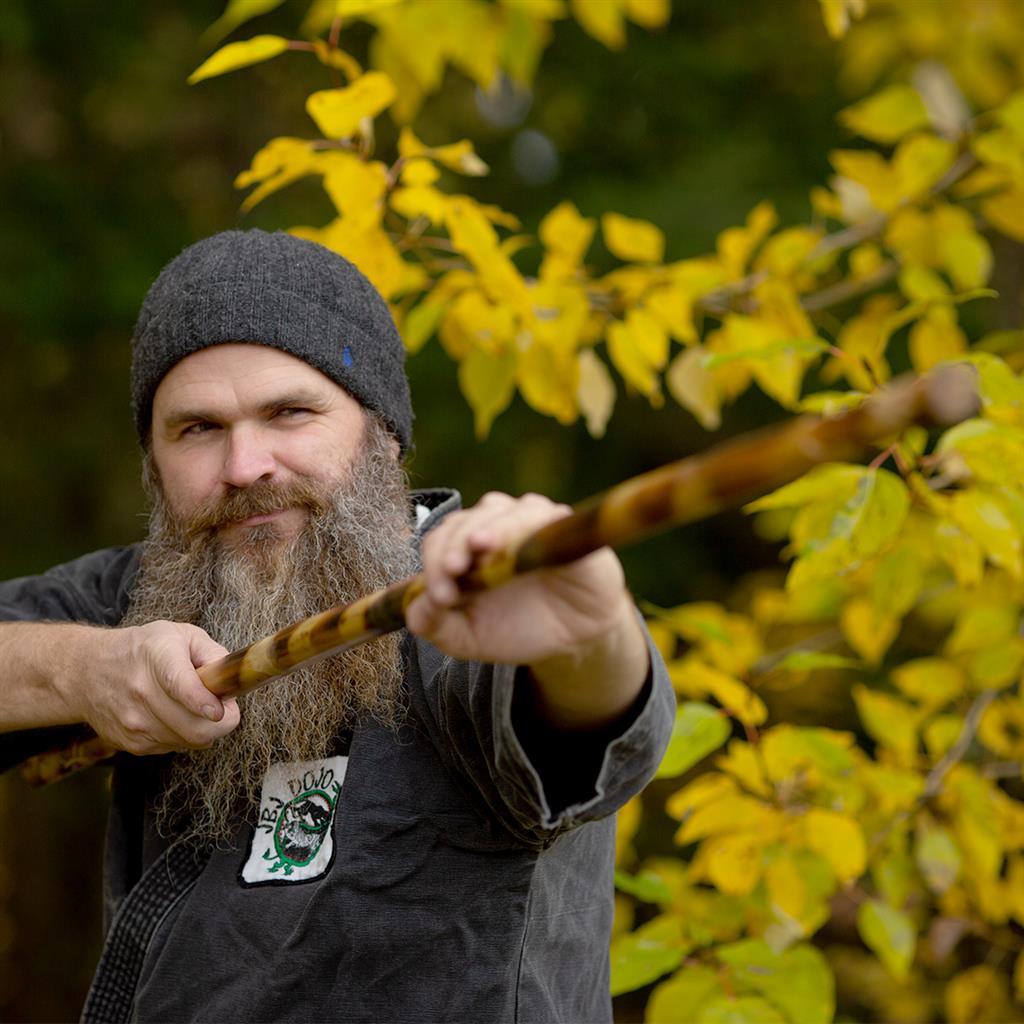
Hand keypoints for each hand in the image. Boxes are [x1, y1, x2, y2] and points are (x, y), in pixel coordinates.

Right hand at [67, 620, 239, 754]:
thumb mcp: (181, 635)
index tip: (220, 710)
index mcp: (157, 657)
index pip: (180, 686)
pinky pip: (174, 748)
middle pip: (194, 728)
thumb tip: (232, 679)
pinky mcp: (130, 743)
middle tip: (223, 707)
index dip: (204, 702)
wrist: (87, 671)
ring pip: (189, 741)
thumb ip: (213, 654)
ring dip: (203, 728)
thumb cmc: (143, 649)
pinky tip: (174, 716)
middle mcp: (141, 692)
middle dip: (221, 723)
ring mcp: (134, 722)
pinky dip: (183, 735)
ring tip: (195, 707)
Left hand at [406, 491, 633, 664]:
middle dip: (452, 548)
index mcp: (464, 547)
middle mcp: (492, 524)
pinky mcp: (562, 525)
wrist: (573, 640)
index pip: (438, 540)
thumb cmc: (518, 627)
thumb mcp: (470, 637)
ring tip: (478, 548)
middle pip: (462, 522)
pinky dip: (526, 527)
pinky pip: (543, 516)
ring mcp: (528, 519)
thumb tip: (414, 611)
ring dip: (486, 528)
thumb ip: (438, 625)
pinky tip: (516, 546)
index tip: (439, 597)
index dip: (433, 564)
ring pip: (498, 510)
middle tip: (451, 575)